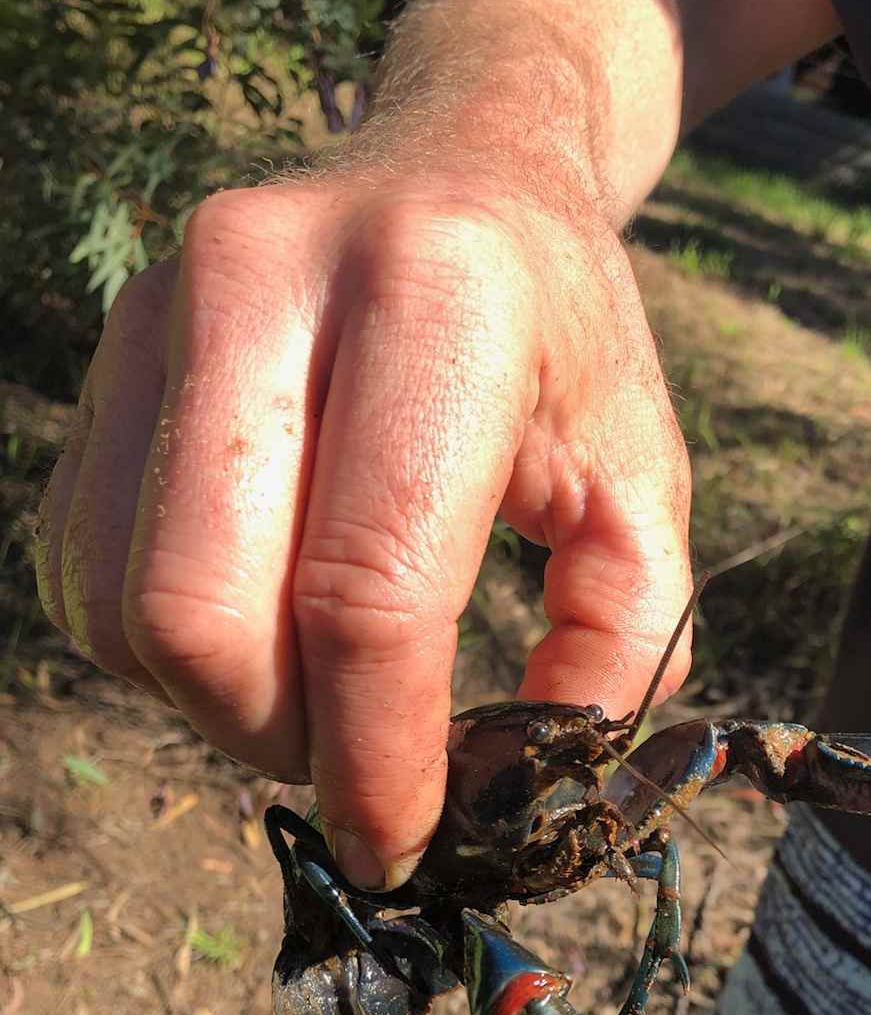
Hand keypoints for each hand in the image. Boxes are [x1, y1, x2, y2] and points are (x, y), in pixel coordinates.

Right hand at [35, 170, 691, 886]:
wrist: (460, 169)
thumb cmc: (564, 342)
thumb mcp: (644, 478)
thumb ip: (620, 639)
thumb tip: (522, 790)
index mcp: (433, 301)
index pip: (364, 592)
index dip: (377, 759)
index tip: (407, 845)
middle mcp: (262, 283)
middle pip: (203, 614)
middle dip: (282, 744)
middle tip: (360, 769)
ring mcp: (156, 309)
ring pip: (123, 607)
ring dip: (220, 708)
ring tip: (319, 697)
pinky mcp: (106, 353)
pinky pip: (81, 568)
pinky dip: (164, 654)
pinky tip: (259, 633)